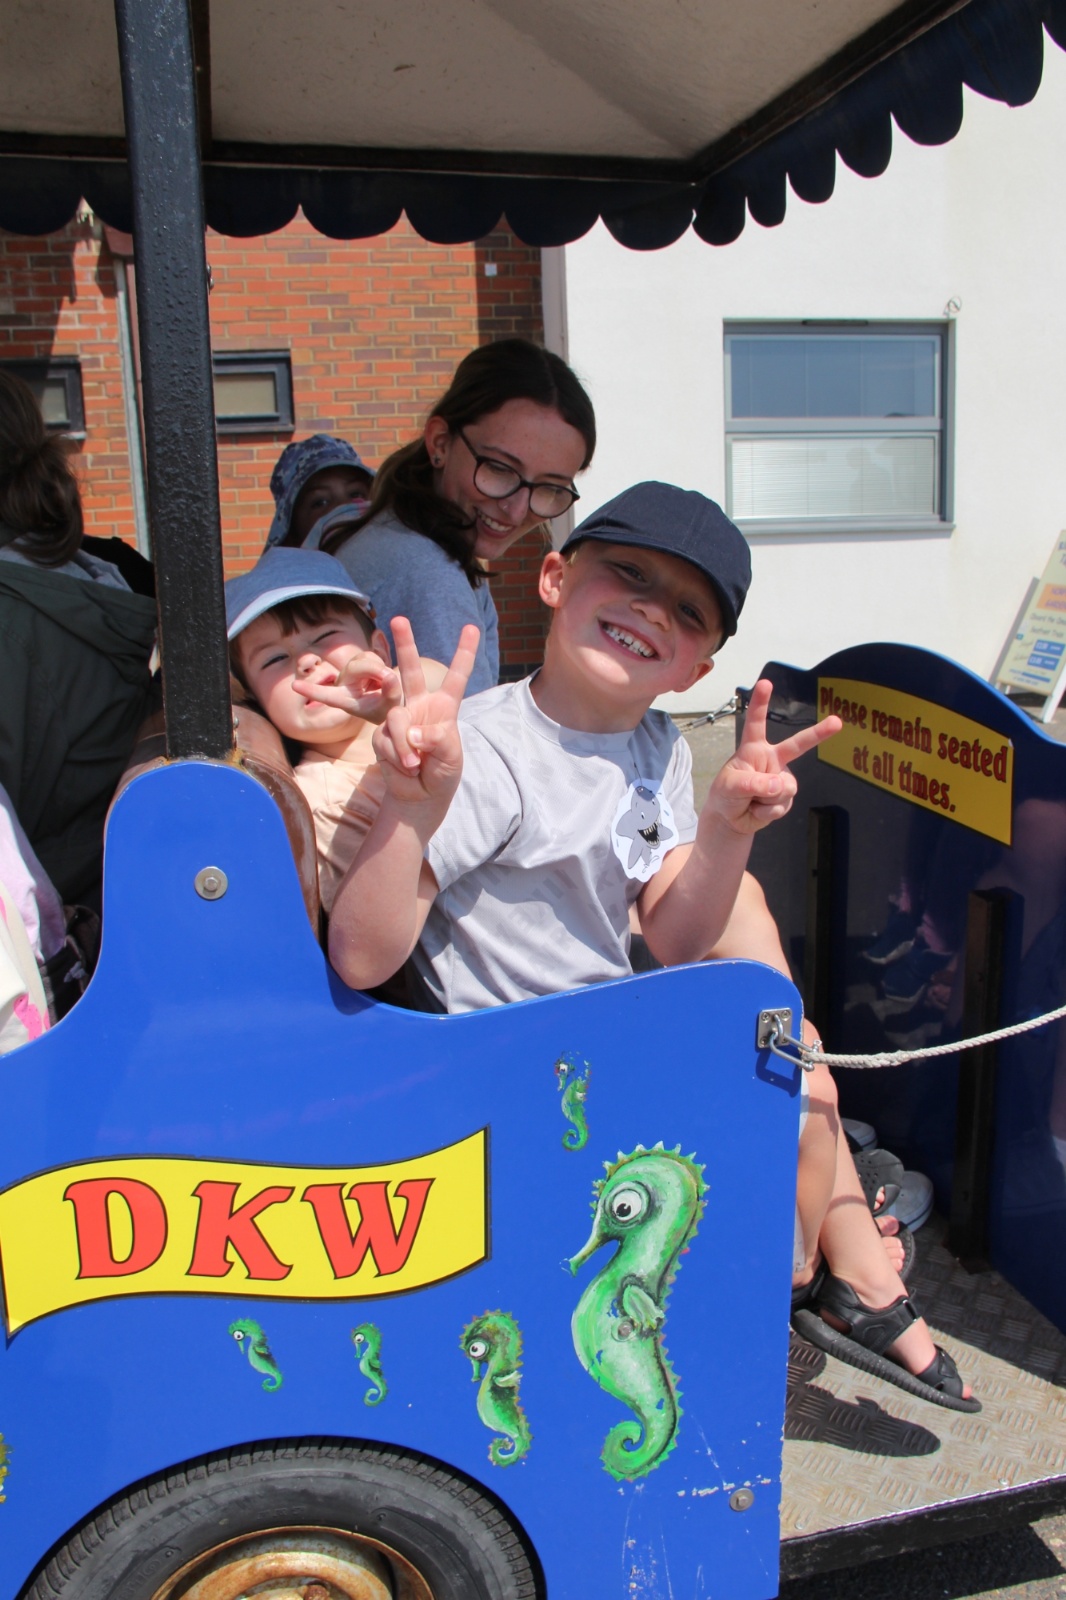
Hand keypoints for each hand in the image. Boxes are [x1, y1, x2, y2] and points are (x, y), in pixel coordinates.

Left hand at [291, 649, 400, 724]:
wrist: (396, 703)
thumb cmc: (390, 712)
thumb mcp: (391, 708)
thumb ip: (390, 694)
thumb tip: (387, 675)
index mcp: (346, 700)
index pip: (327, 696)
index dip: (312, 691)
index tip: (294, 686)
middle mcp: (345, 684)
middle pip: (354, 667)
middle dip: (373, 670)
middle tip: (389, 680)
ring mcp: (353, 671)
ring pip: (364, 658)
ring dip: (380, 668)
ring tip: (387, 685)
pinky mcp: (363, 662)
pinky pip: (372, 655)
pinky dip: (383, 664)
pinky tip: (385, 678)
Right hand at [373, 617, 479, 816]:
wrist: (420, 795)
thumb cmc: (443, 773)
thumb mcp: (451, 757)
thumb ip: (437, 740)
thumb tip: (413, 733)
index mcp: (445, 707)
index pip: (456, 677)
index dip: (463, 652)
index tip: (471, 627)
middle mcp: (420, 706)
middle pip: (411, 670)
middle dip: (405, 644)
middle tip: (398, 619)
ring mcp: (400, 719)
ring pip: (397, 718)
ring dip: (405, 746)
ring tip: (415, 765)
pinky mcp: (383, 734)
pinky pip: (385, 740)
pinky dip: (396, 756)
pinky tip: (404, 768)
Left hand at [704, 679, 840, 836]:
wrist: (731, 820)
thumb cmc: (726, 795)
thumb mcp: (730, 787)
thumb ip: (753, 784)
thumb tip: (779, 786)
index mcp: (753, 749)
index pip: (756, 723)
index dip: (761, 703)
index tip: (766, 683)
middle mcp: (772, 760)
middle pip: (797, 745)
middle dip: (819, 733)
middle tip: (837, 722)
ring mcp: (781, 778)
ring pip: (785, 787)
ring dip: (765, 799)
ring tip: (751, 801)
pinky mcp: (786, 797)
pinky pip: (782, 805)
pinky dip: (767, 812)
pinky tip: (757, 811)